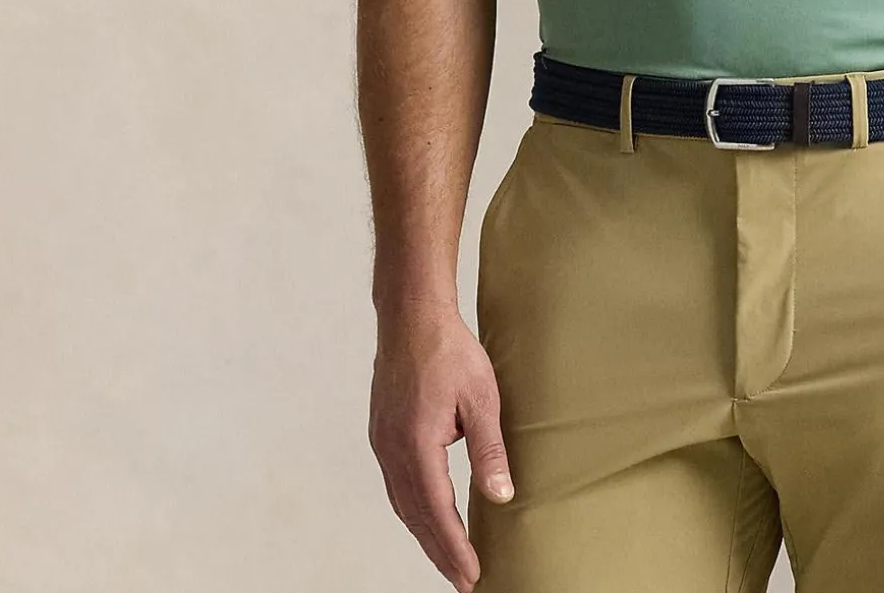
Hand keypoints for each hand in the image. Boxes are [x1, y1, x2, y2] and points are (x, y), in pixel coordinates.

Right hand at [368, 300, 514, 591]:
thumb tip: (501, 496)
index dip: (454, 547)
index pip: (438, 511)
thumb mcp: (481, 399)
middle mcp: (392, 450)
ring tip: (448, 556)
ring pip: (403, 502)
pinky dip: (413, 507)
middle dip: (439, 550)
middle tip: (462, 579)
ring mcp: (383, 442)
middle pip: (416, 515)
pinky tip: (428, 514)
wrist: (412, 317)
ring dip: (425, 532)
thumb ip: (489, 450)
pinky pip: (396, 483)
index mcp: (416, 445)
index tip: (470, 575)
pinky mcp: (382, 433)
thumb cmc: (450, 351)